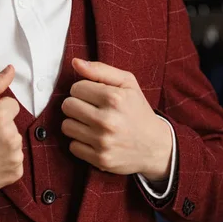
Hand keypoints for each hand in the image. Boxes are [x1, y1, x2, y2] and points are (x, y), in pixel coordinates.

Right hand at [0, 65, 23, 204]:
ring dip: (4, 145)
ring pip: (15, 142)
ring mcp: (15, 156)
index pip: (12, 105)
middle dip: (1, 128)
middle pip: (14, 124)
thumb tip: (11, 70)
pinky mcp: (16, 172)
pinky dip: (5, 162)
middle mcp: (11, 136)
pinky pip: (16, 160)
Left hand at [61, 58, 172, 180]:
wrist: (156, 147)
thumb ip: (100, 70)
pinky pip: (72, 146)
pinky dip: (80, 142)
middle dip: (76, 106)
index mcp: (114, 98)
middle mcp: (107, 120)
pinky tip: (94, 139)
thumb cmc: (138, 111)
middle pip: (67, 106)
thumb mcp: (127, 84)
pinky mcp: (100, 159)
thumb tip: (75, 62)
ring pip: (66, 126)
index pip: (76, 88)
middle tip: (90, 110)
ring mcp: (103, 141)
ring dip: (76, 124)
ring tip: (91, 124)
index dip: (83, 90)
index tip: (93, 97)